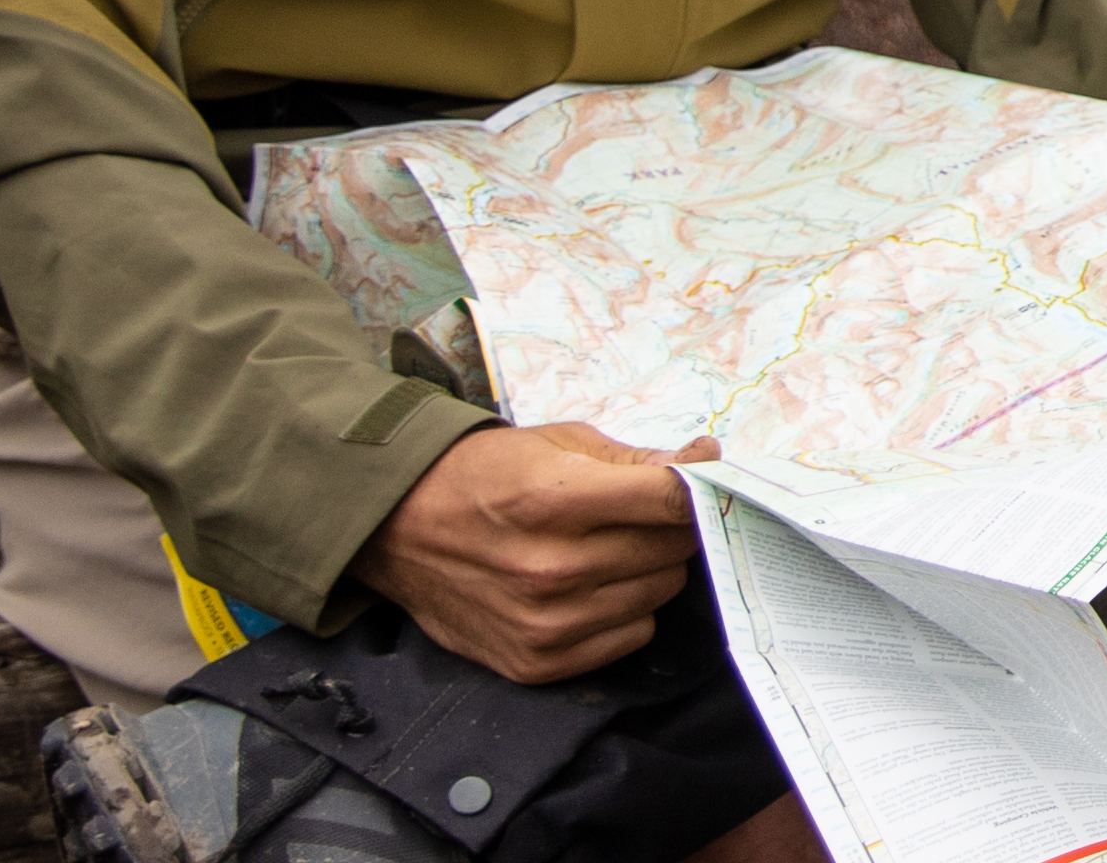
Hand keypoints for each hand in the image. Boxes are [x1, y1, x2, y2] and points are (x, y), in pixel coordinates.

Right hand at [349, 420, 713, 682]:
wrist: (399, 529)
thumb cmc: (485, 475)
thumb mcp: (559, 444)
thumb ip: (638, 459)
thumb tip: (707, 461)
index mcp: (555, 501)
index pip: (672, 503)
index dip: (697, 489)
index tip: (700, 481)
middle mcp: (551, 569)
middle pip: (672, 550)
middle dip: (669, 527)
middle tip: (637, 514)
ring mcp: (544, 623)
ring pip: (659, 594)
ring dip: (647, 570)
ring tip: (606, 549)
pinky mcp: (536, 662)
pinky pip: (630, 637)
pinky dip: (624, 612)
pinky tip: (590, 588)